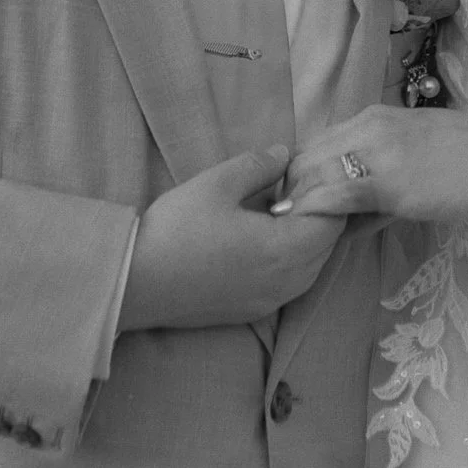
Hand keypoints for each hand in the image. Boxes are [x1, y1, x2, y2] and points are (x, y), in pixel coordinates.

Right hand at [118, 145, 345, 331]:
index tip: (308, 174)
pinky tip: (262, 241)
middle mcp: (286, 283)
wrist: (135, 283)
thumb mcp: (217, 183)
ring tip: (278, 212)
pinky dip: (289, 261)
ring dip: (305, 240)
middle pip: (326, 248)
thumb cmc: (177, 229)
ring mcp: (269, 302)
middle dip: (320, 216)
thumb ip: (259, 166)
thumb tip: (286, 155)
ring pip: (309, 269)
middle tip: (294, 187)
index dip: (328, 195)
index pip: (332, 223)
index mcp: (284, 250)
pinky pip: (289, 285)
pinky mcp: (251, 312)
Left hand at [271, 102, 467, 224]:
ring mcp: (374, 150)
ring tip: (311, 246)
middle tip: (303, 238)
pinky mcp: (389, 180)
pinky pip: (334, 196)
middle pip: (301, 162)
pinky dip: (319, 217)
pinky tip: (326, 243)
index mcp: (371, 120)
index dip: (302, 184)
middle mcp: (365, 126)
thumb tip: (352, 220)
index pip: (312, 149)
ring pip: (309, 176)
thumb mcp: (419, 169)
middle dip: (294, 199)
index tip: (305, 217)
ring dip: (304, 211)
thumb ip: (382, 189)